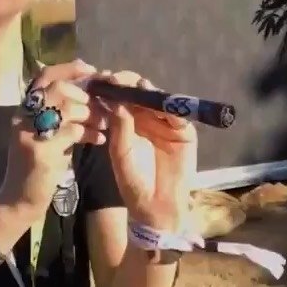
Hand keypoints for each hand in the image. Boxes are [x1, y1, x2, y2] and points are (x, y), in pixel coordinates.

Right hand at [0, 59, 108, 220]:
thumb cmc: (37, 167)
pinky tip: (100, 140)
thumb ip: (60, 115)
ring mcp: (28, 133)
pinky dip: (91, 133)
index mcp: (24, 109)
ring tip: (104, 124)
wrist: (20, 200)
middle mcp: (22, 116)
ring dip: (92, 114)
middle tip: (104, 107)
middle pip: (58, 89)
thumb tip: (88, 93)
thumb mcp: (46, 135)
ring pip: (67, 108)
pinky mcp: (39, 151)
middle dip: (86, 96)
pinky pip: (72, 132)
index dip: (69, 69)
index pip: (44, 76)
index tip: (92, 70)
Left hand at [100, 71, 197, 231]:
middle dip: (128, 83)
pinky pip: (178, 117)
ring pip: (158, 101)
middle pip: (139, 94)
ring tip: (137, 86)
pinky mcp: (184, 133)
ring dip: (148, 92)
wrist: (155, 207)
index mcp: (127, 122)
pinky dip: (170, 108)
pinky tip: (158, 102)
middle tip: (117, 79)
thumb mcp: (121, 153)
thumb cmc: (133, 181)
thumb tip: (117, 101)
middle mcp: (146, 119)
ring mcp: (166, 124)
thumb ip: (120, 128)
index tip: (102, 80)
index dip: (113, 87)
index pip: (121, 98)